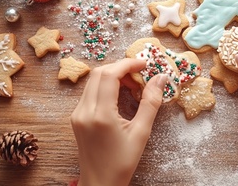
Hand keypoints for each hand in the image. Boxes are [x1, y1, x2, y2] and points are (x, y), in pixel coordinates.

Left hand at [70, 58, 166, 185]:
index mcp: (100, 115)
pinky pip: (90, 92)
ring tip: (132, 86)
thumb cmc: (122, 163)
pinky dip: (105, 86)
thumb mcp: (141, 133)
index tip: (144, 64)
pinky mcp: (76, 117)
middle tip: (140, 75)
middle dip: (120, 68)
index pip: (109, 75)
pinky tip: (120, 95)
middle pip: (98, 73)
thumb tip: (161, 78)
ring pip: (93, 81)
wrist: (99, 183)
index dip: (127, 64)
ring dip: (112, 76)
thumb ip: (151, 103)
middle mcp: (84, 111)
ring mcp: (77, 113)